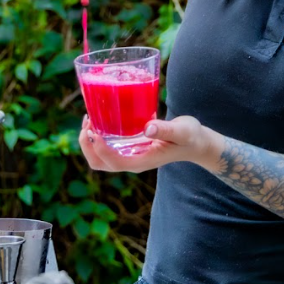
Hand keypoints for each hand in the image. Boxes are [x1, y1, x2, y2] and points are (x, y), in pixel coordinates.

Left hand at [78, 114, 221, 173]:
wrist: (195, 142)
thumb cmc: (189, 137)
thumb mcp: (181, 131)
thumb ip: (166, 130)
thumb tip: (148, 128)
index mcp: (142, 161)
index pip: (114, 162)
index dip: (100, 149)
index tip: (95, 130)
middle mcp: (132, 161)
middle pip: (99, 163)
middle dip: (88, 145)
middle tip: (88, 122)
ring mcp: (129, 156)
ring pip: (99, 157)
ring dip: (89, 141)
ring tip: (90, 119)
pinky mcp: (129, 149)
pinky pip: (106, 147)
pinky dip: (97, 136)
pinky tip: (100, 119)